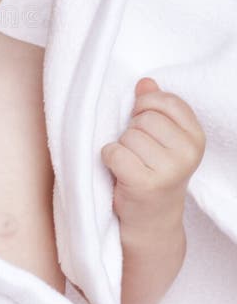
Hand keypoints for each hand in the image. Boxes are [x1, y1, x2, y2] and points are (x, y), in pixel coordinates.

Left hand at [101, 78, 205, 236]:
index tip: (143, 125)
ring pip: (127, 135)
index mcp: (196, 137)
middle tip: (138, 154)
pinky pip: (114, 152)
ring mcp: (169, 170)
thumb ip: (154, 107)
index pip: (165, 101)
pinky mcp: (145, 184)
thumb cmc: (154, 173)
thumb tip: (146, 82)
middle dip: (132, 131)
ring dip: (121, 147)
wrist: (152, 221)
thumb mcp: (162, 139)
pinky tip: (119, 172)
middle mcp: (187, 153)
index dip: (145, 108)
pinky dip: (109, 158)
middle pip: (143, 118)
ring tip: (131, 165)